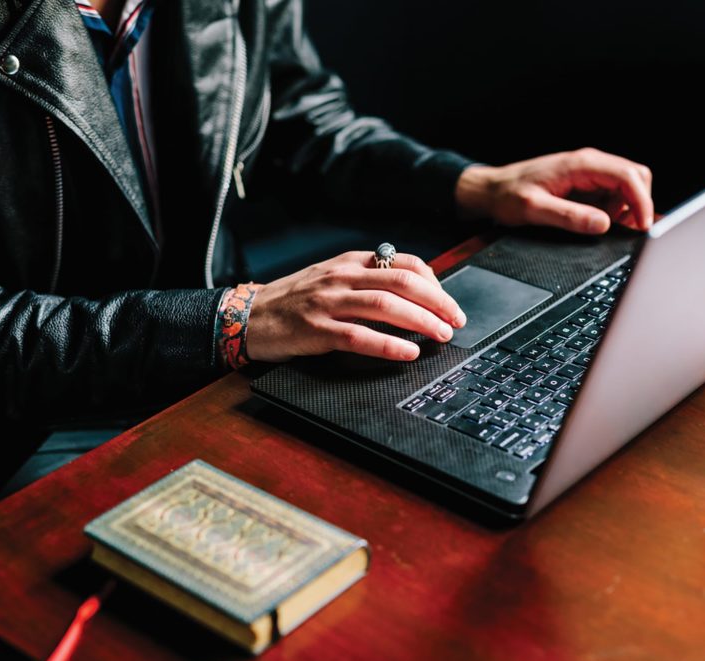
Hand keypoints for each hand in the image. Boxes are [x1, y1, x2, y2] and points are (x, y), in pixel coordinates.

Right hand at [245, 251, 465, 362]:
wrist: (248, 315)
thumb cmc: (295, 300)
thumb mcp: (333, 279)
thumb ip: (367, 281)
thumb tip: (414, 296)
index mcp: (351, 263)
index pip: (405, 263)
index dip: (435, 283)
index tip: (450, 304)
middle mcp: (342, 277)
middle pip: (403, 283)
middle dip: (437, 303)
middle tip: (456, 321)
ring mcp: (328, 302)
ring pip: (386, 306)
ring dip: (421, 322)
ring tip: (441, 335)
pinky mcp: (316, 329)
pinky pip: (359, 336)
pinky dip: (388, 345)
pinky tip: (408, 352)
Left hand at [455, 148, 653, 233]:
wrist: (492, 190)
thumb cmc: (508, 196)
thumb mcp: (535, 209)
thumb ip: (569, 217)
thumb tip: (602, 224)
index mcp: (581, 165)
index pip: (628, 177)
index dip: (642, 202)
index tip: (643, 226)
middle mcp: (589, 164)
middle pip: (636, 178)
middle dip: (638, 205)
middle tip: (626, 231)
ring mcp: (589, 173)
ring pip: (627, 188)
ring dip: (625, 210)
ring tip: (601, 227)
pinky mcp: (586, 184)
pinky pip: (612, 195)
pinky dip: (613, 211)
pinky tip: (595, 222)